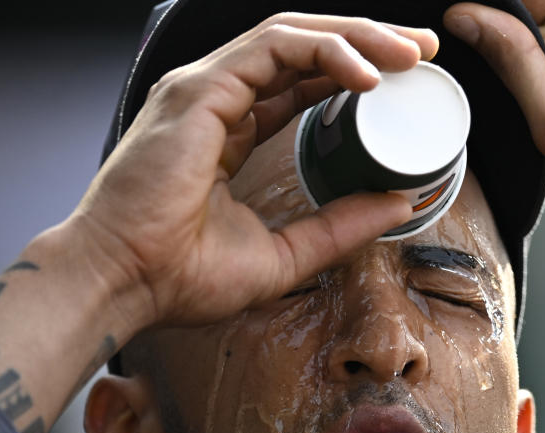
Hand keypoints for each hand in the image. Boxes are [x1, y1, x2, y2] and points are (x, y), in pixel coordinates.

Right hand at [69, 14, 437, 330]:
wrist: (123, 284)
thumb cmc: (179, 276)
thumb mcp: (283, 254)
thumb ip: (337, 226)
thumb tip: (395, 204)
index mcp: (229, 132)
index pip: (300, 83)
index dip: (353, 73)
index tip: (405, 79)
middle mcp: (216, 100)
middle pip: (303, 49)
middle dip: (367, 41)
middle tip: (421, 51)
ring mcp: (204, 89)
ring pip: (291, 35)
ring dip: (355, 38)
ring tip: (409, 54)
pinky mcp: (198, 90)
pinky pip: (271, 49)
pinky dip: (323, 52)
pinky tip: (365, 74)